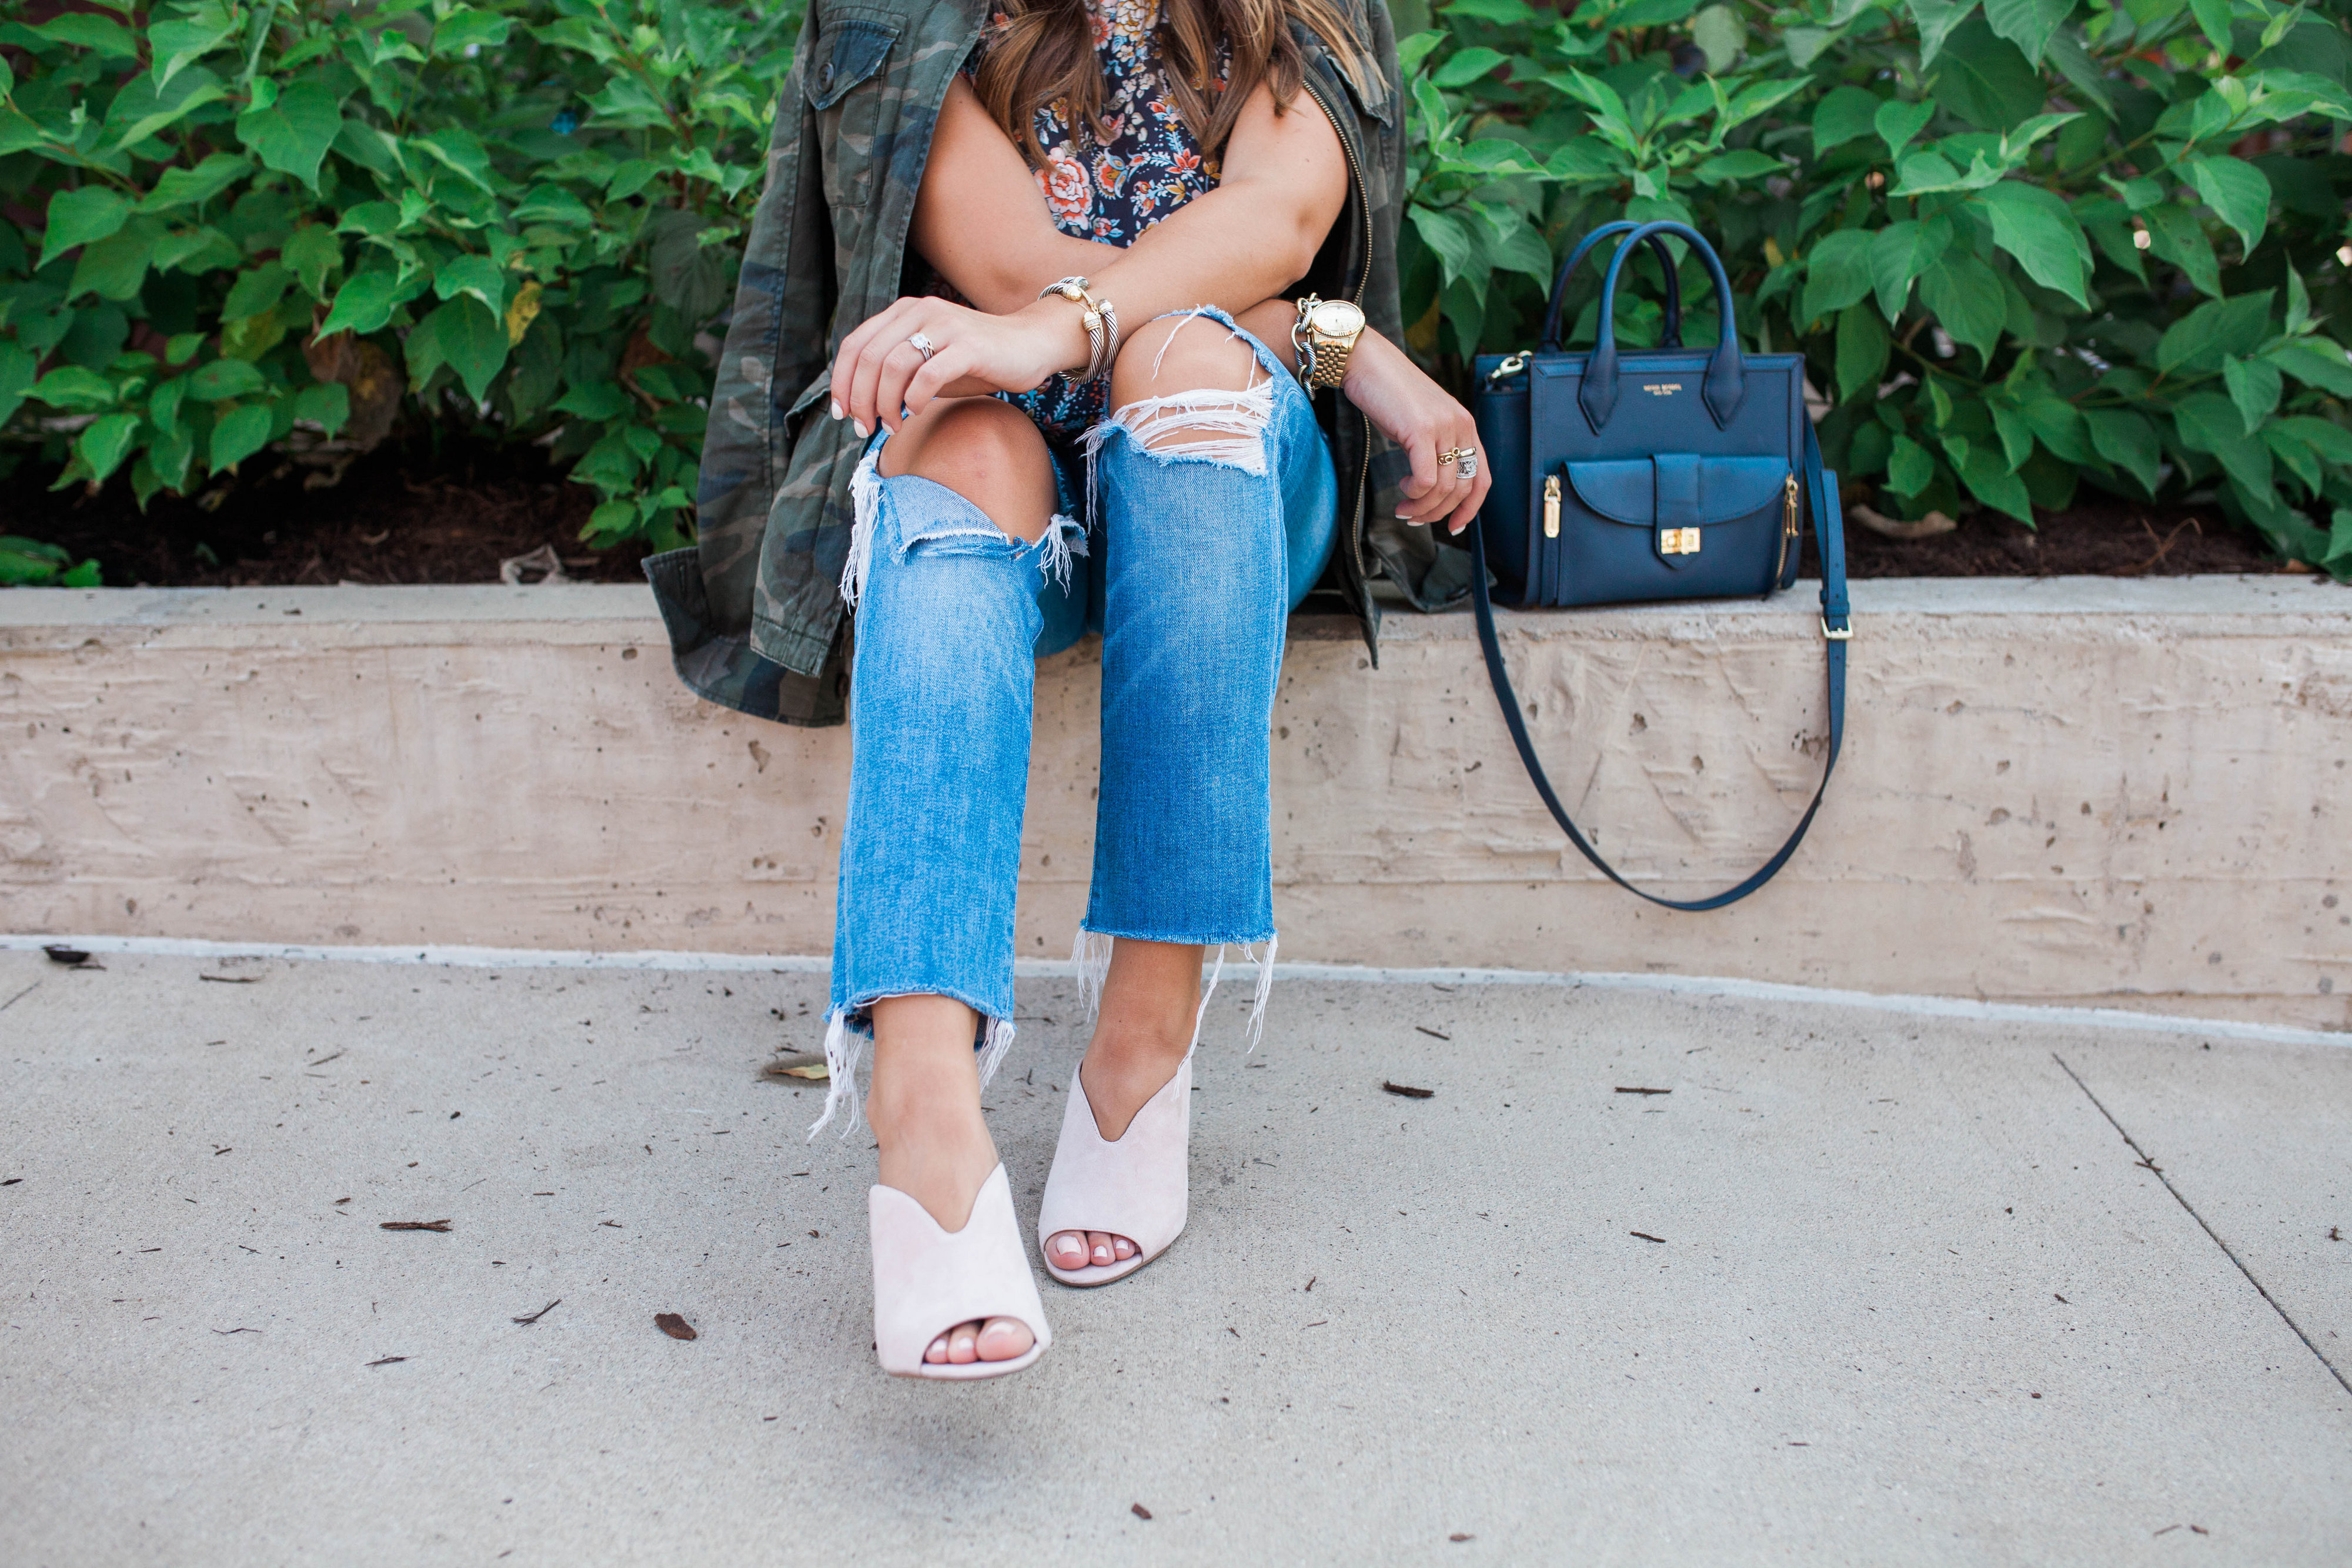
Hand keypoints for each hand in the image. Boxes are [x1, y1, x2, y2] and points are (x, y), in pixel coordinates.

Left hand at [828, 294, 1091, 436]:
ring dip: (886, 403)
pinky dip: (915, 399)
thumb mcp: (929, 362)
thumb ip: (897, 373)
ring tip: (893, 426)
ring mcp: (945, 326)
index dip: (841, 382)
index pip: (856, 345)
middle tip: (865, 428)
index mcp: (904, 312)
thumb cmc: (976, 360)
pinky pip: (928, 374)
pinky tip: (916, 414)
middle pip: (870, 357)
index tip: (843, 414)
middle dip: (861, 399)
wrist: (1030, 345)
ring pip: (894, 365)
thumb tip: (862, 405)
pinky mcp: (969, 346)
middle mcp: (920, 312)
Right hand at [1339, 329, 1488, 535]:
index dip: (1471, 508)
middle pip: (1464, 488)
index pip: (1482, 478)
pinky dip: (1414, 493)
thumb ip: (1433, 448)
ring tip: (1403, 508)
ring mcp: (1444, 426)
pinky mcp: (1421, 429)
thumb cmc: (1388, 394)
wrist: (1366, 362)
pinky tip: (1402, 488)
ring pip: (1445, 488)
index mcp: (1465, 425)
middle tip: (1414, 519)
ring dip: (1422, 507)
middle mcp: (1461, 425)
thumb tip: (1429, 487)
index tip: (1453, 526)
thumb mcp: (1420, 423)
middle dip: (1439, 513)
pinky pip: (1426, 478)